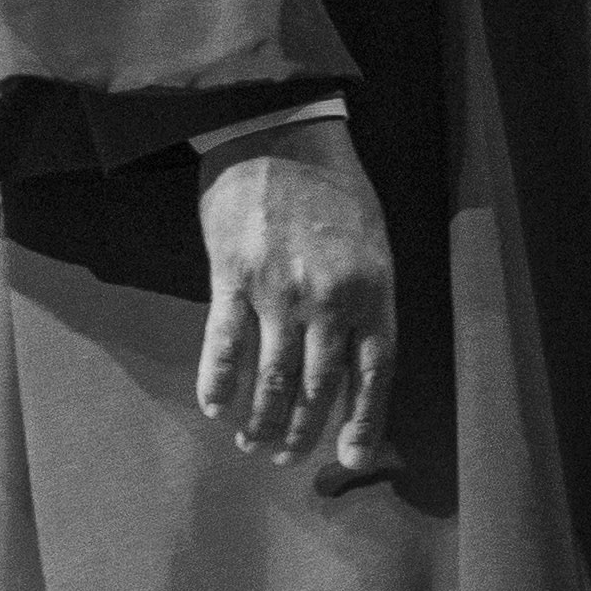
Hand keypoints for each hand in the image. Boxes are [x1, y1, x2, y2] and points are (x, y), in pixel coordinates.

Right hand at [193, 117, 397, 483]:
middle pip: (320, 387)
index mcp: (373, 291)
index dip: (364, 422)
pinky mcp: (232, 277)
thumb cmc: (333, 187)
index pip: (375, 374)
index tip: (352, 458)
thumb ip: (366, 301)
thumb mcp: (373, 242)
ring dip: (263, 419)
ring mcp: (279, 291)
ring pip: (273, 377)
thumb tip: (356, 361)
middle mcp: (330, 300)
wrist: (280, 131)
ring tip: (254, 441)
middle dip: (304, 431)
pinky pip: (225, 345)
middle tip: (287, 457)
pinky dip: (219, 382)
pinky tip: (216, 405)